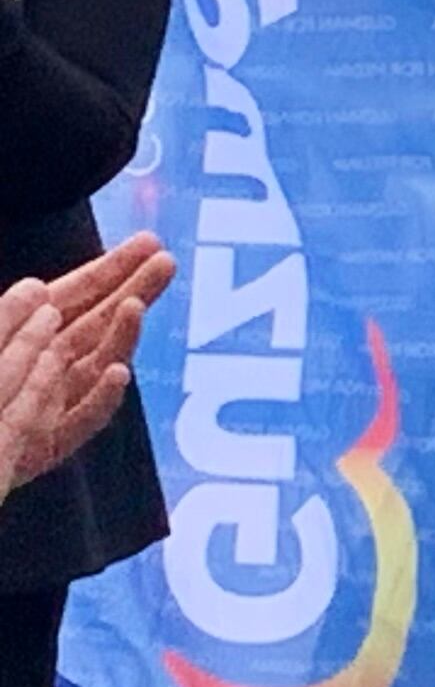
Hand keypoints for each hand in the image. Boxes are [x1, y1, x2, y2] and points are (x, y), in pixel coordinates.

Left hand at [0, 236, 171, 495]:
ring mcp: (54, 404)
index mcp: (26, 336)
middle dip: (135, 289)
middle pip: (99, 323)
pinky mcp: (51, 443)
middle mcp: (47, 367)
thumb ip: (5, 320)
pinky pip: (84, 418)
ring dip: (121, 334)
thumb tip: (39, 288)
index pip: (76, 295)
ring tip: (134, 305)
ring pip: (99, 364)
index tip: (149, 243)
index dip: (112, 268)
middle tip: (166, 263)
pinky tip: (119, 373)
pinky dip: (104, 396)